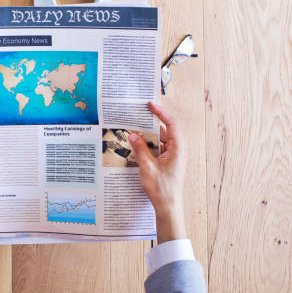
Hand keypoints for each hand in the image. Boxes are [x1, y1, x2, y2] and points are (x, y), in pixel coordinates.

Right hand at [128, 102, 186, 243]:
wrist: (168, 207)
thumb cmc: (162, 189)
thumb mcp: (147, 166)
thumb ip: (140, 148)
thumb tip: (133, 135)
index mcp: (177, 149)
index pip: (171, 124)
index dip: (160, 113)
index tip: (150, 105)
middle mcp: (178, 151)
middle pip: (165, 131)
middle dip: (150, 124)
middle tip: (137, 117)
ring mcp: (173, 158)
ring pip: (160, 141)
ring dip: (148, 137)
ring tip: (134, 133)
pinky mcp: (168, 164)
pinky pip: (158, 150)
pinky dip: (148, 146)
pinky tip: (137, 147)